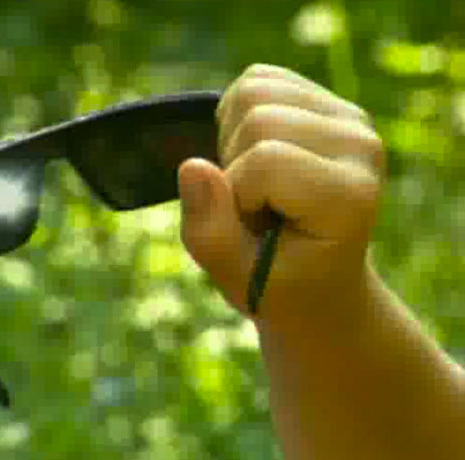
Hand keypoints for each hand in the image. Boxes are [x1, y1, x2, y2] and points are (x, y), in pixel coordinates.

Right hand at [178, 64, 384, 322]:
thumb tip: (191, 166)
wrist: (322, 281)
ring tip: (255, 184)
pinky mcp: (327, 101)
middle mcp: (361, 144)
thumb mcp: (238, 280)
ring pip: (253, 90)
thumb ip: (210, 233)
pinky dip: (237, 117)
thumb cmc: (282, 286)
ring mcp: (348, 117)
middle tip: (254, 208)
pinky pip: (258, 79)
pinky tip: (256, 156)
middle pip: (257, 115)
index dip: (235, 197)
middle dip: (232, 166)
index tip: (255, 230)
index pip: (264, 160)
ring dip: (232, 139)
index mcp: (350, 196)